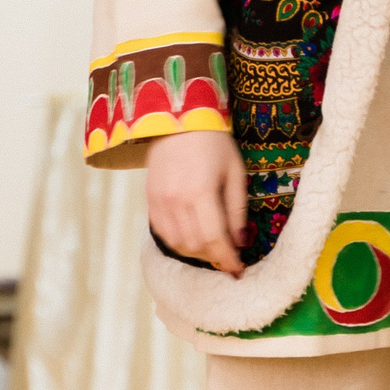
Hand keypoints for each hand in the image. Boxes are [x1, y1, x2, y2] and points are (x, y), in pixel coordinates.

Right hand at [144, 130, 248, 276]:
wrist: (179, 118)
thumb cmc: (214, 143)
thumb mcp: (235, 172)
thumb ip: (237, 210)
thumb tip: (240, 242)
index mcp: (201, 192)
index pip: (214, 239)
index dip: (227, 259)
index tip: (238, 270)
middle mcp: (176, 201)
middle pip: (195, 246)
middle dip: (214, 257)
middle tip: (228, 256)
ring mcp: (159, 201)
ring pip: (177, 244)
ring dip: (197, 253)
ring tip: (212, 248)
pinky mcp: (149, 200)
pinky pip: (162, 233)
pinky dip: (178, 242)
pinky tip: (192, 238)